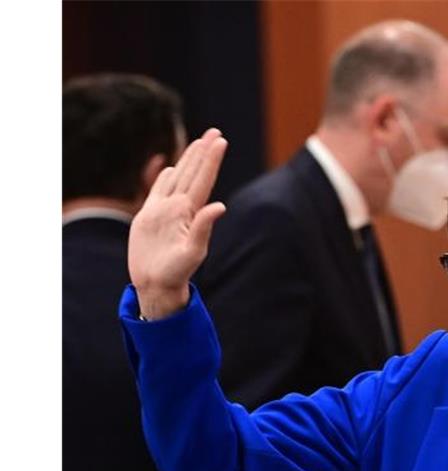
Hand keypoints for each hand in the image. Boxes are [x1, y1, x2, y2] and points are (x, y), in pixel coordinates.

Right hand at [128, 127, 227, 318]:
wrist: (155, 284)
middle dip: (204, 152)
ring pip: (177, 177)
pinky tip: (171, 168)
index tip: (221, 141)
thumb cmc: (176, 272)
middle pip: (194, 173)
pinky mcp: (149, 216)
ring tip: (200, 142)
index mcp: (190, 212)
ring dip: (188, 159)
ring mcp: (165, 210)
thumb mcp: (193, 252)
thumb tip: (219, 206)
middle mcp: (180, 207)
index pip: (204, 180)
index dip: (211, 160)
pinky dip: (165, 177)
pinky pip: (157, 191)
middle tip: (216, 132)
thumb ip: (204, 228)